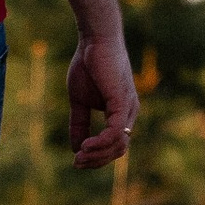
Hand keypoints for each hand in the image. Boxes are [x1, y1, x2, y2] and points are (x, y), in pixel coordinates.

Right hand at [66, 30, 137, 169]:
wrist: (94, 41)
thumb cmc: (88, 65)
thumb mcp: (79, 101)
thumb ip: (80, 123)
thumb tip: (75, 147)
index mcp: (121, 114)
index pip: (114, 146)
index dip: (96, 158)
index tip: (76, 161)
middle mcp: (129, 115)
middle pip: (118, 151)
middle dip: (96, 160)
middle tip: (77, 163)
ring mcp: (128, 109)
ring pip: (118, 145)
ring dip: (97, 155)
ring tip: (79, 156)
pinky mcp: (122, 102)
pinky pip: (114, 132)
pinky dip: (100, 143)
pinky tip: (85, 146)